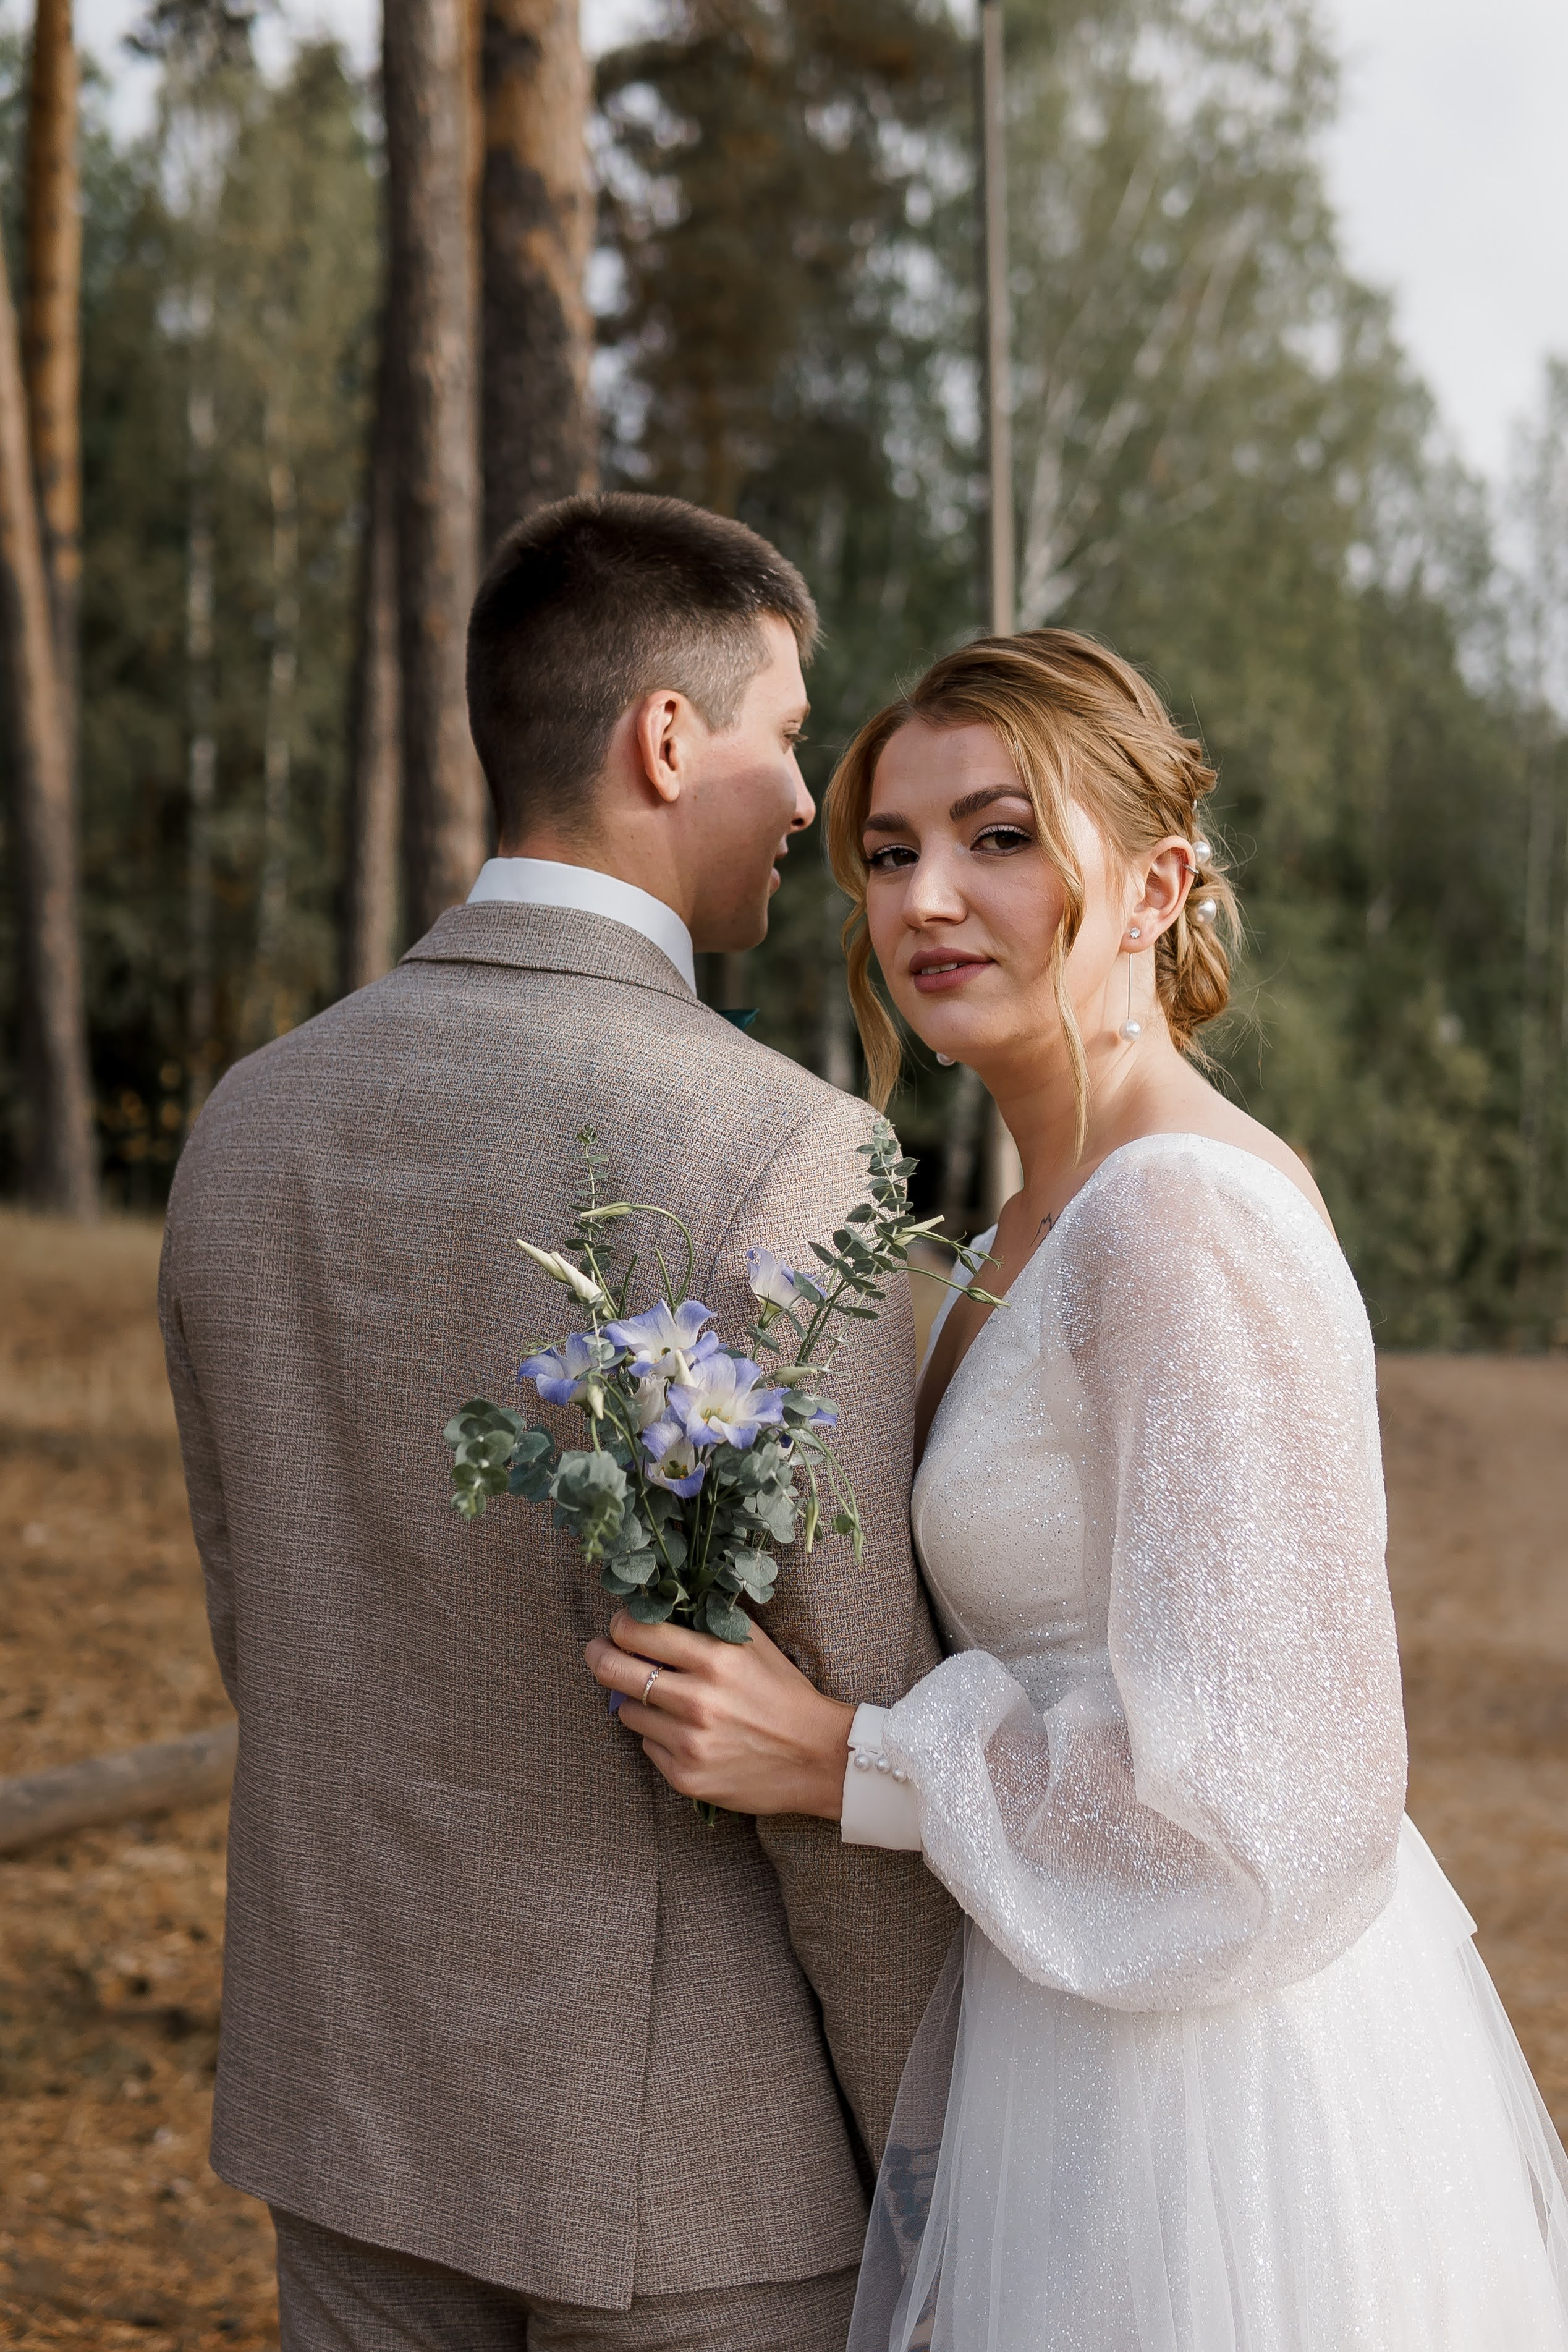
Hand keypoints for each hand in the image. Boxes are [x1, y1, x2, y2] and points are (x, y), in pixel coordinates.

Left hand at [584, 1611, 854, 1819]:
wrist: (817, 1758)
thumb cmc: (784, 1693)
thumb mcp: (754, 1644)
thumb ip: (710, 1620)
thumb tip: (662, 1603)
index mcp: (715, 1660)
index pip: (637, 1631)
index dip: (620, 1624)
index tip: (622, 1625)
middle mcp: (697, 1701)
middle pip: (612, 1670)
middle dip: (599, 1654)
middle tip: (600, 1651)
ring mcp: (688, 1743)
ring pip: (625, 1711)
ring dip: (636, 1700)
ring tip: (663, 1699)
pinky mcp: (685, 1777)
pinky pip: (647, 1746)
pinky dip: (658, 1736)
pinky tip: (686, 1732)